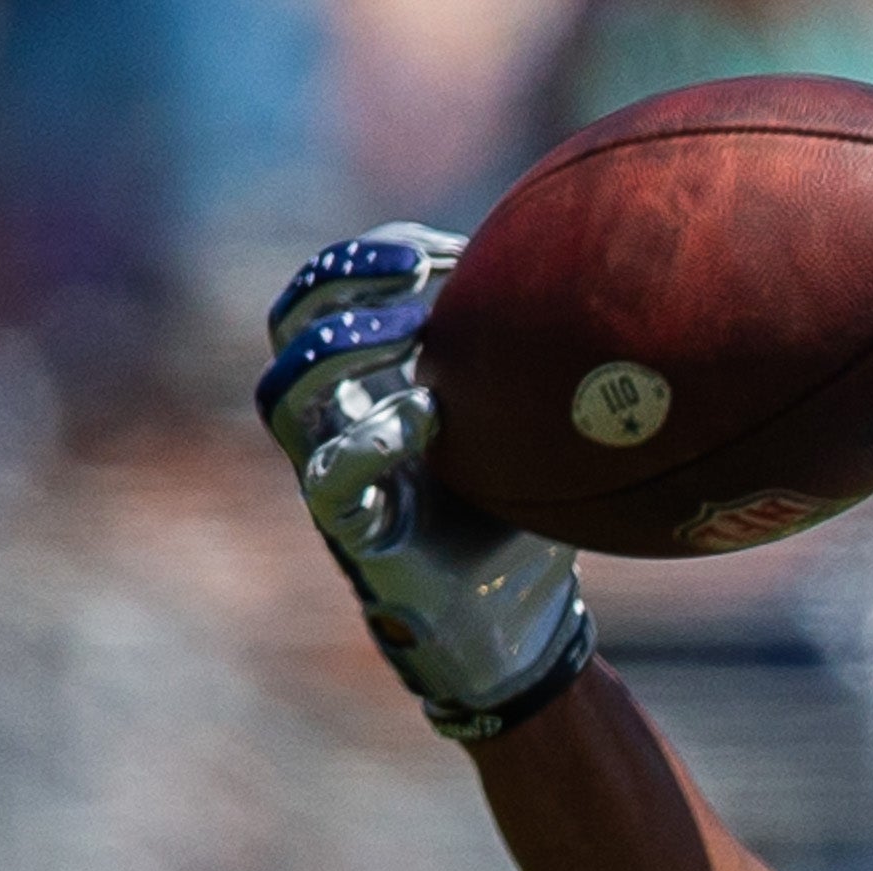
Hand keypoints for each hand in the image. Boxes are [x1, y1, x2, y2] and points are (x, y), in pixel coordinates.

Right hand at [254, 226, 593, 739]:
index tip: (443, 247)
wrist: (519, 622)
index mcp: (369, 388)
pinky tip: (425, 416)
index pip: (332, 296)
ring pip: (285, 395)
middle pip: (291, 327)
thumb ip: (526, 366)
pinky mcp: (353, 532)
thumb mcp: (526, 428)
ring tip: (415, 329)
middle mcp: (336, 423)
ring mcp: (334, 476)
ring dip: (339, 349)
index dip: (372, 257)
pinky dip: (366, 439)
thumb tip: (588, 285)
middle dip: (340, 283)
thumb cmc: (521, 515)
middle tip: (418, 269)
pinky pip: (326, 479)